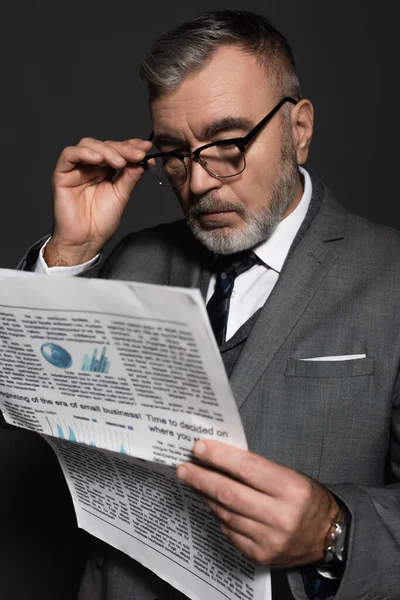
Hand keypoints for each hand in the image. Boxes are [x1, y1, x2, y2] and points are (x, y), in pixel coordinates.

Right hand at [45, 137, 152, 265]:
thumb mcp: (121, 196)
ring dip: (106, 150)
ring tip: (120, 162)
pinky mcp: (62, 174)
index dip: (131, 146)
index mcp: (105, 170)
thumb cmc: (101, 222)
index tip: (147, 147)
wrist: (86, 240)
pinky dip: (84, 153)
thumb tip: (144, 160)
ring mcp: (76, 169)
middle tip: (137, 154)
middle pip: (105, 145)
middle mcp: (90, 166)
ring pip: (88, 145)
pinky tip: (98, 160)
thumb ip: (130, 177)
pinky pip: (69, 155)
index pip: (117, 150)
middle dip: (123, 148)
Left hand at [176, 440, 341, 567]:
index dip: (219, 456)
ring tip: (193, 482)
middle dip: (201, 478)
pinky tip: (211, 503)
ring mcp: (269, 539)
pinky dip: (218, 515)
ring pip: (226, 513)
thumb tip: (219, 458)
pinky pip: (229, 531)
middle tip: (184, 468)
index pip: (247, 468)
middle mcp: (281, 516)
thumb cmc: (306, 498)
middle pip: (230, 493)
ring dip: (205, 496)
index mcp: (291, 489)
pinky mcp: (261, 555)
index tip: (199, 447)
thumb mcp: (289, 475)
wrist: (328, 535)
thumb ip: (256, 468)